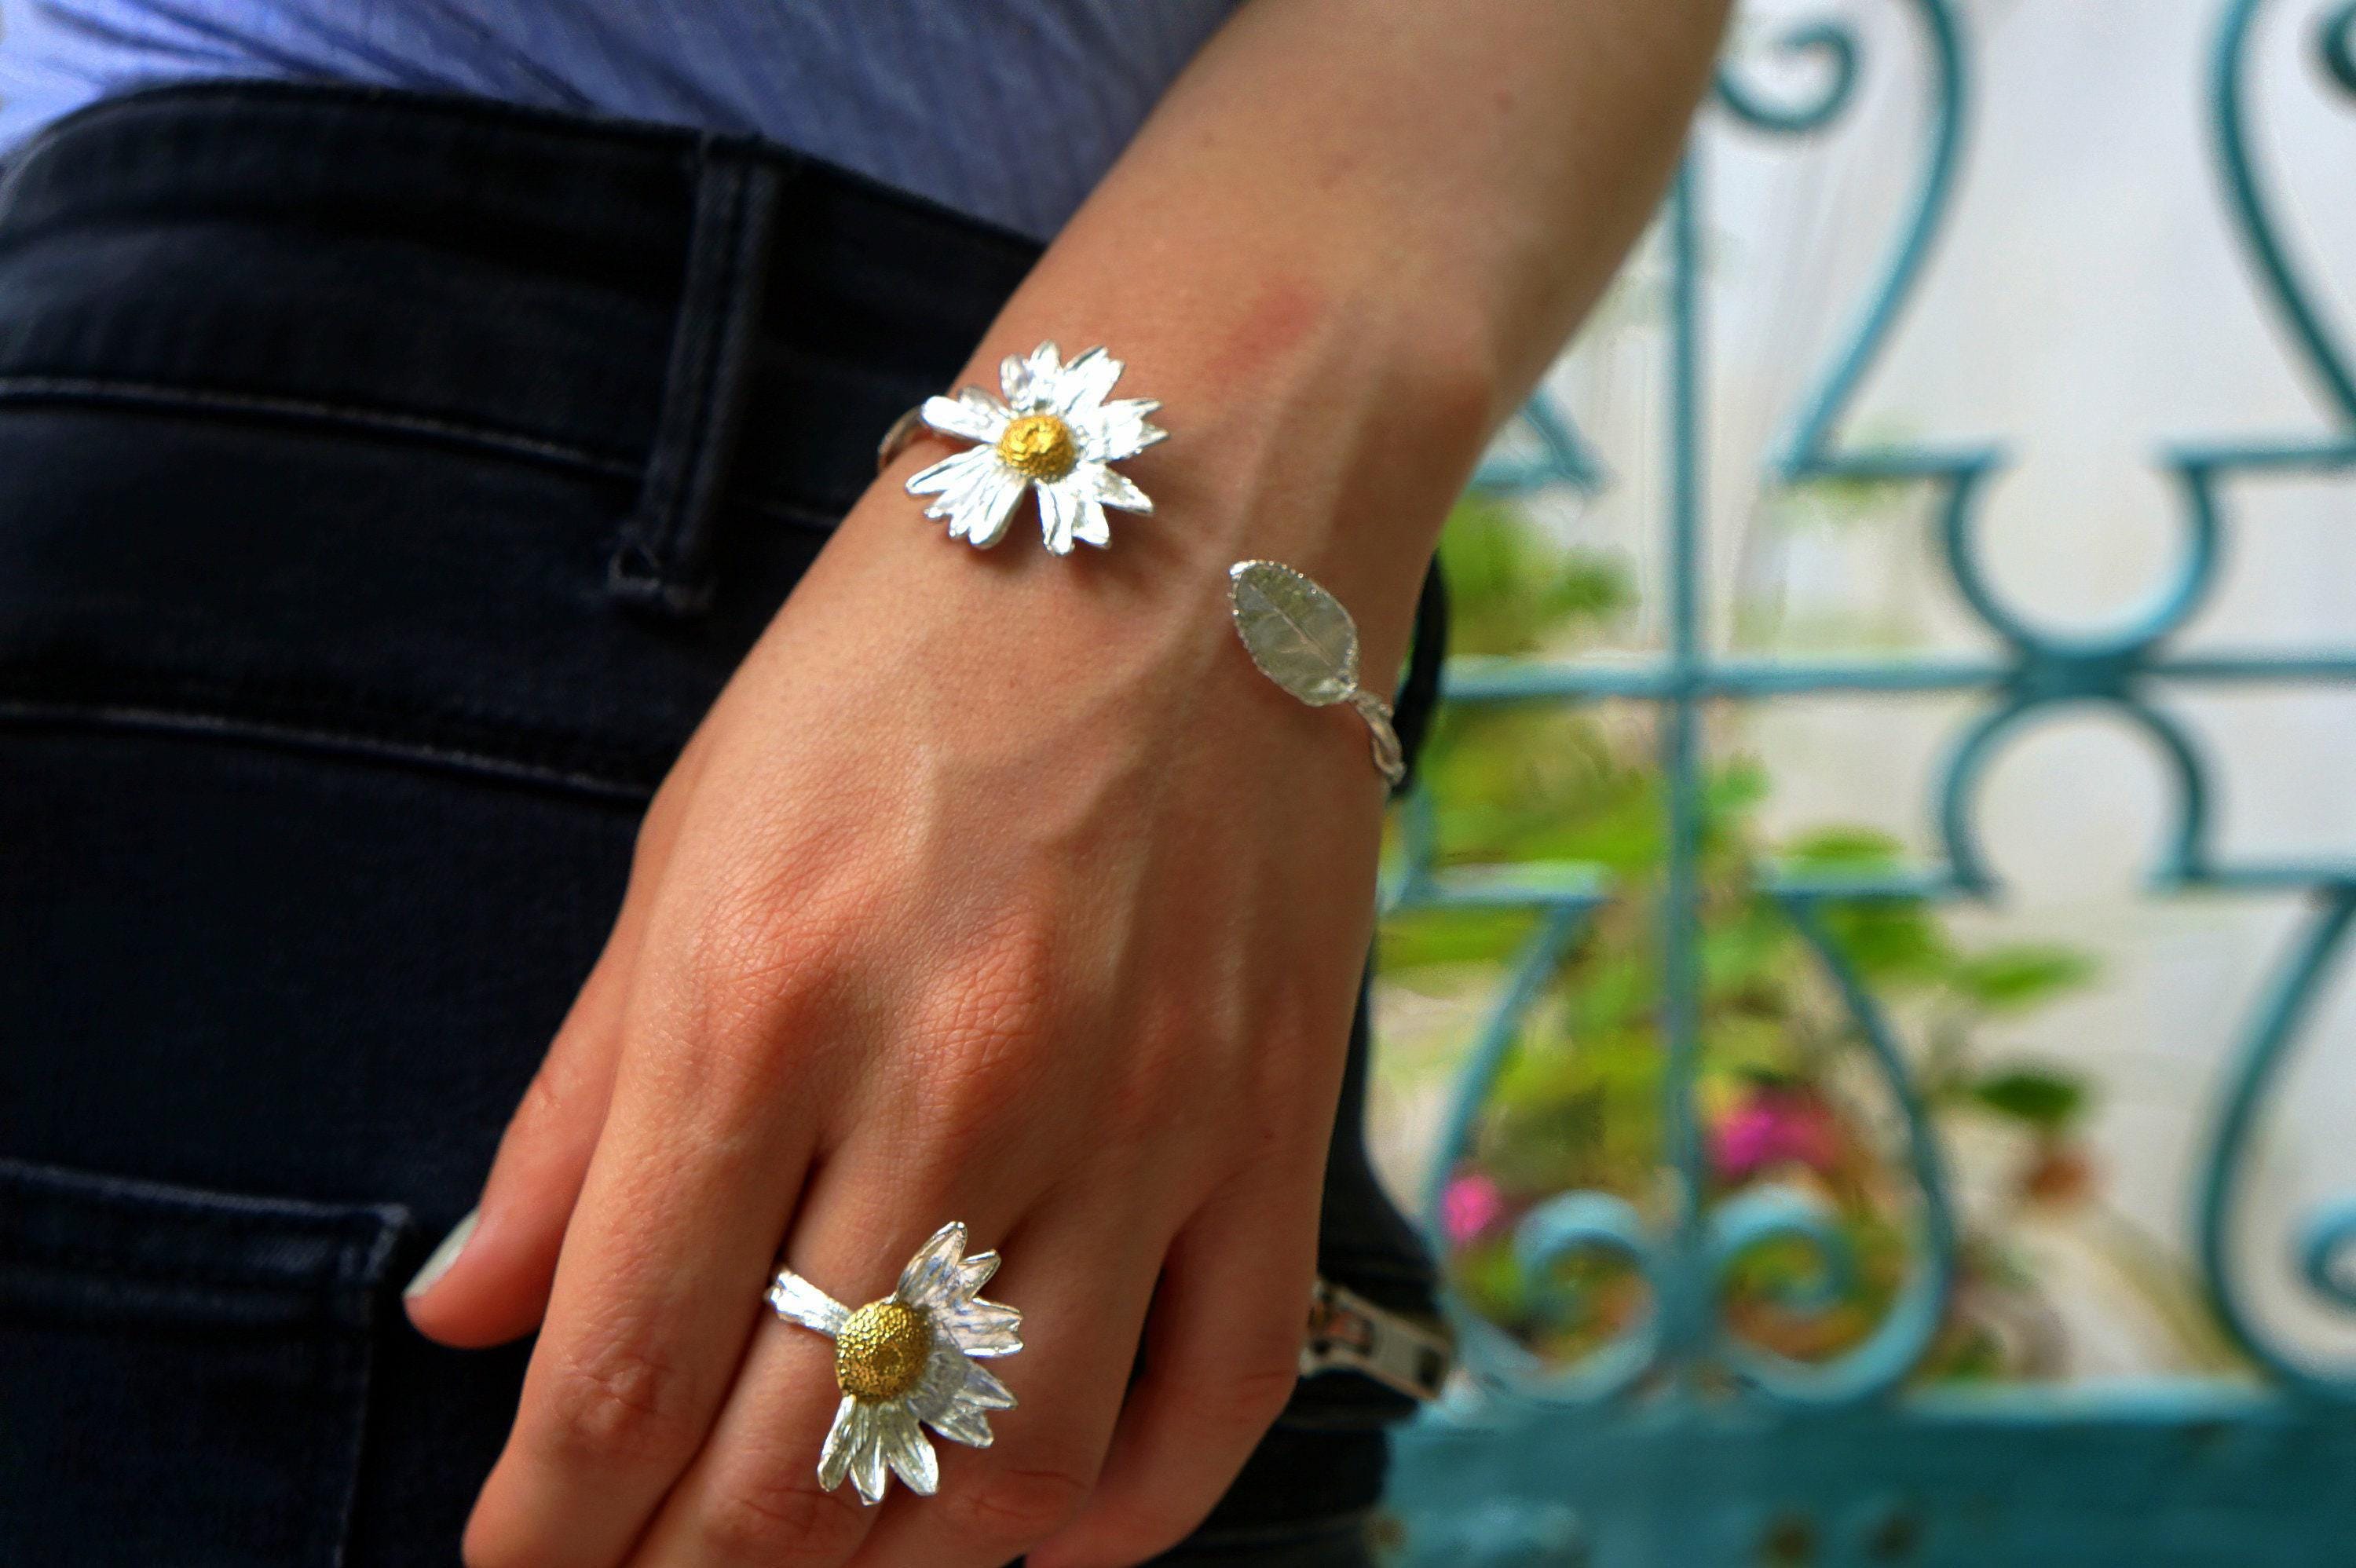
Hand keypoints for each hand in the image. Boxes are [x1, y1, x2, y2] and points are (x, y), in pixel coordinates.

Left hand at [403, 462, 1393, 1566]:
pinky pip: (1210, 1407)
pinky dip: (1106, 1524)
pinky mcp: (1276, 1122)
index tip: (519, 1567)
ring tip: (819, 1548)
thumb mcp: (692, 839)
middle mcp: (957, 1077)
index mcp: (763, 992)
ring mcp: (1143, 1113)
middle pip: (801, 1471)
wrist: (1189, 516)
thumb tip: (463, 1313)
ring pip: (1001, 1482)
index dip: (547, 1525)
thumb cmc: (905, 660)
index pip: (624, 1367)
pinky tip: (1025, 1529)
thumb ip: (579, 1099)